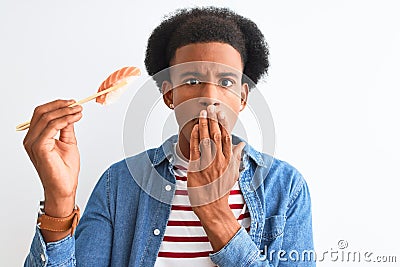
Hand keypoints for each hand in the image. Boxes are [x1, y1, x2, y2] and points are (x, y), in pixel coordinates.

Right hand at [23, 99, 82, 216]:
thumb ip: (66, 128)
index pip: (41, 114)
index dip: (56, 105)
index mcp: (35, 137)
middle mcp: (30, 139)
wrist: (65, 187)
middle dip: (60, 105)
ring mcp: (33, 143)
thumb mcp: (68, 142)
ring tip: (79, 111)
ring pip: (47, 118)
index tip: (72, 103)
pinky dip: (65, 120)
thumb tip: (70, 113)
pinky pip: (52, 127)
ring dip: (65, 111)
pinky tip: (75, 118)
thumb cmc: (65, 169)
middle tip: (76, 104)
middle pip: (41, 112)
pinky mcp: (40, 147)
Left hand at [187, 104, 244, 250]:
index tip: (221, 113)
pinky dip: (195, 137)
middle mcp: (220, 160)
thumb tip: (242, 144)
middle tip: (211, 108)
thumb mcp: (233, 173)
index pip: (226, 138)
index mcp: (228, 161)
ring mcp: (208, 164)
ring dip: (204, 125)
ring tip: (203, 113)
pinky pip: (196, 149)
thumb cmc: (221, 190)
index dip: (223, 124)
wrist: (212, 207)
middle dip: (214, 120)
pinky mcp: (197, 168)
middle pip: (217, 136)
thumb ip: (236, 157)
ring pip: (206, 140)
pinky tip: (195, 128)